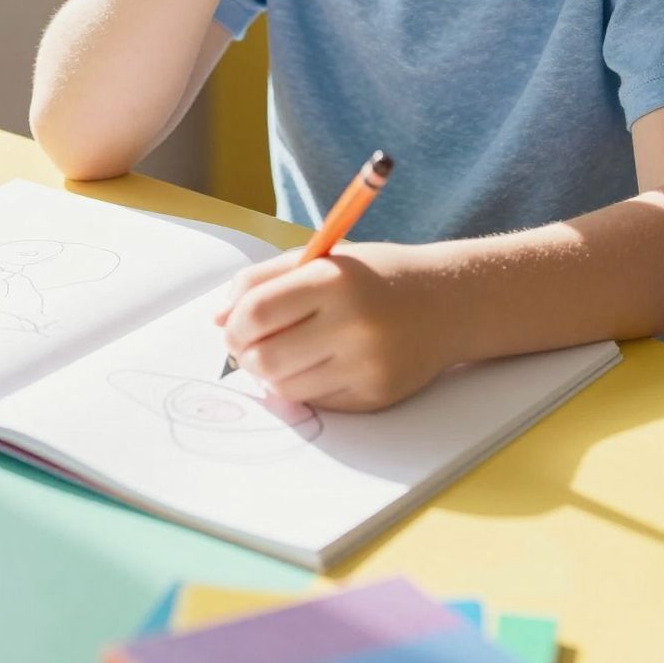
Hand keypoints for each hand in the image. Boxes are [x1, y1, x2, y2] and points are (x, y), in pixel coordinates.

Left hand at [215, 241, 453, 412]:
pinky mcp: (376, 396)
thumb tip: (217, 319)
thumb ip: (261, 281)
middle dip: (245, 355)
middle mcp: (352, 324)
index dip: (233, 324)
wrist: (447, 302)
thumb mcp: (320, 259)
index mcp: (333, 280)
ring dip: (271, 375)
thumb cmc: (372, 276)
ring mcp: (366, 365)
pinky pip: (317, 403)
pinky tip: (316, 365)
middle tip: (249, 347)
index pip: (256, 312)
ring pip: (285, 388)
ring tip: (281, 354)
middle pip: (265, 358)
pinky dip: (304, 388)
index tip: (232, 325)